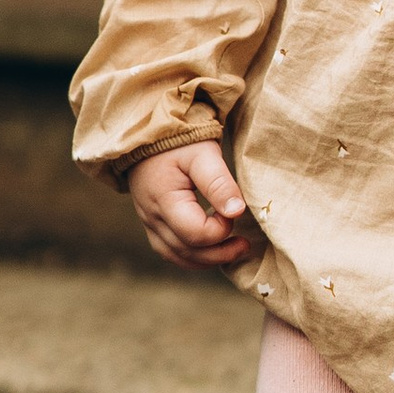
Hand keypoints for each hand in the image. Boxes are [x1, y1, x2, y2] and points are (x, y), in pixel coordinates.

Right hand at [127, 142, 256, 273]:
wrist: (149, 133)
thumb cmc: (179, 141)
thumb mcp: (203, 154)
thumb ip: (218, 184)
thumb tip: (237, 212)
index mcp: (163, 201)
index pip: (196, 234)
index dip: (221, 230)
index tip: (234, 211)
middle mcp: (152, 217)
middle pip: (187, 251)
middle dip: (220, 253)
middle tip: (245, 244)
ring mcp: (149, 222)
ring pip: (177, 256)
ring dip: (207, 259)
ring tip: (232, 249)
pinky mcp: (151, 222)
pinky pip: (170, 251)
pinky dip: (192, 255)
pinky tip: (211, 249)